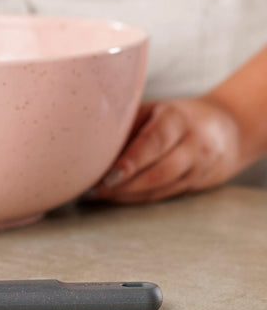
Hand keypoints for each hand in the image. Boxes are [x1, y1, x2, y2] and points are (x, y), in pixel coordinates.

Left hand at [93, 97, 244, 202]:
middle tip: (96, 189)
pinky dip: (138, 198)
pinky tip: (115, 197)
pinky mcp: (196, 183)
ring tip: (99, 194)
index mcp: (176, 119)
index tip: (109, 175)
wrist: (224, 127)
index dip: (132, 161)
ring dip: (128, 195)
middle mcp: (192, 143)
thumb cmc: (170, 117)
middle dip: (126, 184)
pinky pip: (164, 195)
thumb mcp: (150, 111)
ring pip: (162, 187)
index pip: (154, 141)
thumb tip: (86, 146)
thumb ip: (125, 126)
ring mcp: (198, 166)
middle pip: (161, 170)